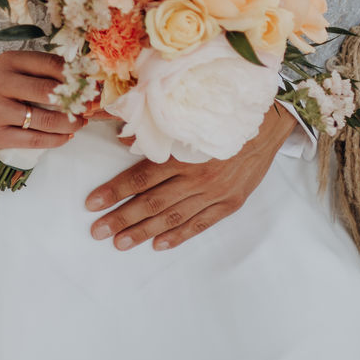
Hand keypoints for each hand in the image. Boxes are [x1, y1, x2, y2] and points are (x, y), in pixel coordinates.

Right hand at [0, 52, 83, 151]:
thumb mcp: (7, 66)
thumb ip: (37, 69)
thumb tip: (78, 78)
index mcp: (8, 61)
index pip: (50, 64)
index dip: (75, 74)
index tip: (91, 82)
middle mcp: (0, 83)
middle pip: (50, 92)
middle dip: (76, 100)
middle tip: (92, 105)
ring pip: (44, 119)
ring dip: (70, 123)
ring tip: (81, 122)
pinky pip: (33, 139)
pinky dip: (55, 139)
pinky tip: (65, 137)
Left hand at [84, 103, 295, 250]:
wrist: (268, 122)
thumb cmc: (223, 114)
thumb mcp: (189, 115)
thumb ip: (157, 132)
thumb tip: (123, 141)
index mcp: (183, 152)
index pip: (141, 176)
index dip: (115, 190)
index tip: (91, 203)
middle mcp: (196, 176)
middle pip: (151, 201)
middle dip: (122, 218)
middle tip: (97, 231)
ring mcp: (214, 193)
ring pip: (172, 217)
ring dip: (144, 231)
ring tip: (119, 243)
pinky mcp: (230, 203)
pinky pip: (200, 224)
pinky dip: (178, 236)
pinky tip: (158, 244)